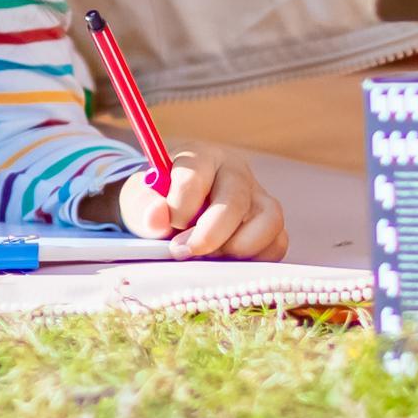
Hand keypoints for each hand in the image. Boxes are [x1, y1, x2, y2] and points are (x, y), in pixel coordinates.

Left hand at [100, 149, 286, 258]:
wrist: (175, 210)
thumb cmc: (159, 202)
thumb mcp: (139, 199)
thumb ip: (142, 207)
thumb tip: (157, 218)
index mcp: (200, 156)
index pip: (193, 177)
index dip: (178, 209)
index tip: (168, 227)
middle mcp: (234, 171)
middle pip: (234, 201)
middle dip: (208, 235)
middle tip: (184, 251)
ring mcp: (258, 195)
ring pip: (269, 219)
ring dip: (238, 247)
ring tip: (211, 257)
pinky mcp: (271, 222)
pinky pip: (278, 242)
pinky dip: (257, 258)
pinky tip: (229, 261)